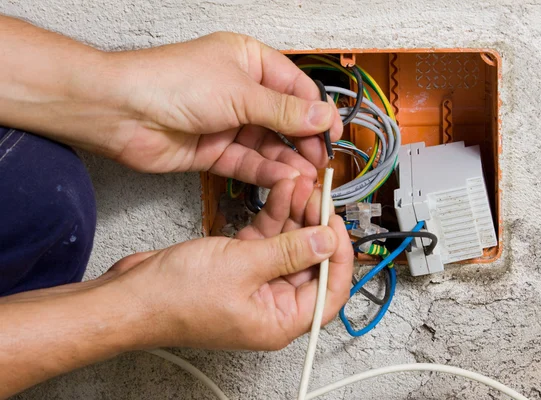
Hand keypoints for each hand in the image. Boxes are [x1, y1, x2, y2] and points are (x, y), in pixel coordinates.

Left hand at [3, 19, 340, 183]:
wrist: (121, 112)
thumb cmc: (170, 83)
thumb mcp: (240, 93)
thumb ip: (283, 111)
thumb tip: (323, 116)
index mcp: (248, 61)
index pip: (294, 88)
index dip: (316, 112)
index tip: (333, 134)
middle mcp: (239, 91)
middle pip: (283, 120)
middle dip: (303, 141)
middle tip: (321, 161)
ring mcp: (226, 122)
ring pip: (266, 144)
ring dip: (286, 160)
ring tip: (306, 177)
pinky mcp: (213, 150)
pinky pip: (247, 162)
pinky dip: (264, 171)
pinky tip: (282, 179)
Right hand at [110, 177, 352, 349]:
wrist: (130, 295)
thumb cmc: (174, 298)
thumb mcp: (242, 267)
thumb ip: (289, 252)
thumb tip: (326, 241)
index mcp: (280, 321)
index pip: (330, 291)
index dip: (340, 256)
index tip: (336, 223)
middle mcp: (271, 304)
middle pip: (311, 263)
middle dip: (316, 226)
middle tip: (319, 195)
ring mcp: (255, 283)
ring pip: (289, 245)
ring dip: (296, 214)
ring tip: (301, 184)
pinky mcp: (238, 264)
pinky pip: (266, 238)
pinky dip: (274, 215)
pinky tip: (281, 191)